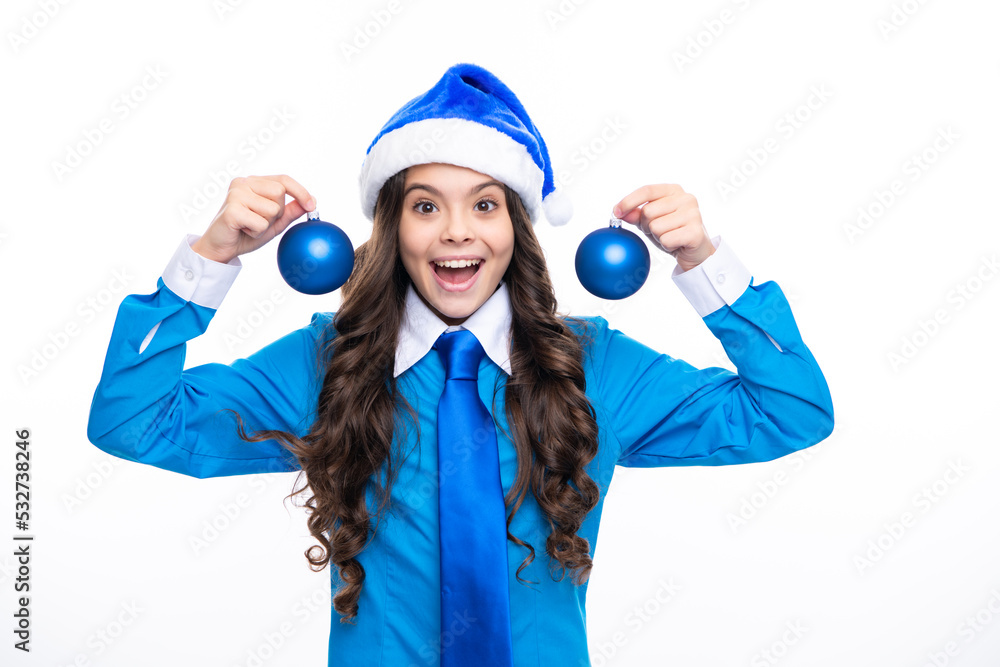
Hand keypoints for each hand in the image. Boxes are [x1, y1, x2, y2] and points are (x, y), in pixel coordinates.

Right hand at [191, 174, 315, 263]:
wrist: (220, 248)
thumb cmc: (245, 233)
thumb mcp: (273, 222)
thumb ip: (290, 211)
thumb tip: (311, 200)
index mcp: (253, 182)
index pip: (283, 179)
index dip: (300, 191)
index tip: (312, 206)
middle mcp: (243, 183)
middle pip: (280, 193)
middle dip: (276, 213)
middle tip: (259, 221)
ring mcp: (236, 194)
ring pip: (272, 209)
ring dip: (265, 224)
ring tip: (249, 226)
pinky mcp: (232, 210)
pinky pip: (261, 223)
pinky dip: (256, 232)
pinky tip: (243, 230)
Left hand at [613, 184, 714, 271]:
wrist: (695, 252)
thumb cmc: (672, 232)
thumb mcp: (650, 221)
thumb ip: (636, 214)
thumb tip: (619, 211)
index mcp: (674, 190)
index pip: (646, 190)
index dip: (628, 201)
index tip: (616, 212)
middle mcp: (686, 198)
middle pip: (648, 212)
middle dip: (648, 226)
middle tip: (661, 231)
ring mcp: (693, 214)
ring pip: (655, 227)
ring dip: (658, 237)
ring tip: (670, 237)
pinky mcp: (695, 232)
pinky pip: (666, 240)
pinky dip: (667, 246)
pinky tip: (677, 244)